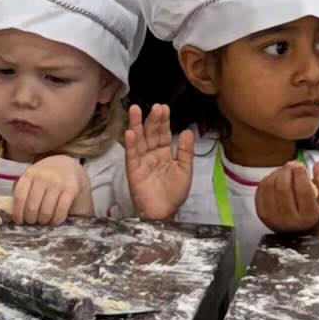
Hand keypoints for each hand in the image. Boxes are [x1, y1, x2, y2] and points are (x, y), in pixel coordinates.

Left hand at [9, 154, 90, 226]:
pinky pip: (61, 210)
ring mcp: (57, 183)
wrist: (70, 165)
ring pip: (46, 210)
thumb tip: (14, 211)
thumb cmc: (47, 176)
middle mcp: (42, 177)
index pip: (19, 196)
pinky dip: (56, 219)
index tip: (19, 221)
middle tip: (32, 222)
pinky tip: (55, 222)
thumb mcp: (33, 176)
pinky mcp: (70, 189)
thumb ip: (24, 189)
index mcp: (30, 174)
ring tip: (43, 222)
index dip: (17, 212)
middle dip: (31, 219)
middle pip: (32, 206)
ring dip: (43, 221)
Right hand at [124, 106, 196, 224]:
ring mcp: (141, 161)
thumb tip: (188, 131)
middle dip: (152, 120)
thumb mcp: (185, 170)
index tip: (164, 108)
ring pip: (139, 140)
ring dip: (136, 125)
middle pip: (151, 133)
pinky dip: (131, 144)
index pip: (163, 133)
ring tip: (135, 110)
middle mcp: (151, 154)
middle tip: (155, 106)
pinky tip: (130, 132)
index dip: (163, 121)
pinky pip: (132, 155)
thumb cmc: (174, 194)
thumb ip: (185, 151)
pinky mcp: (133, 170)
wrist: (164, 213)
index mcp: (164, 153)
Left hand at [253, 159, 318, 237]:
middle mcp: (289, 219)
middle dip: (287, 170)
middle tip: (292, 164)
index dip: (301, 174)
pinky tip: (276, 178)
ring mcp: (273, 217)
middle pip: (283, 187)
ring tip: (285, 171)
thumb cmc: (309, 213)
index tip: (301, 165)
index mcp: (308, 216)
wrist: (295, 231)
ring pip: (271, 186)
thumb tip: (318, 165)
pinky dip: (268, 178)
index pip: (303, 191)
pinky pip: (261, 189)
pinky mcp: (262, 213)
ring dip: (278, 173)